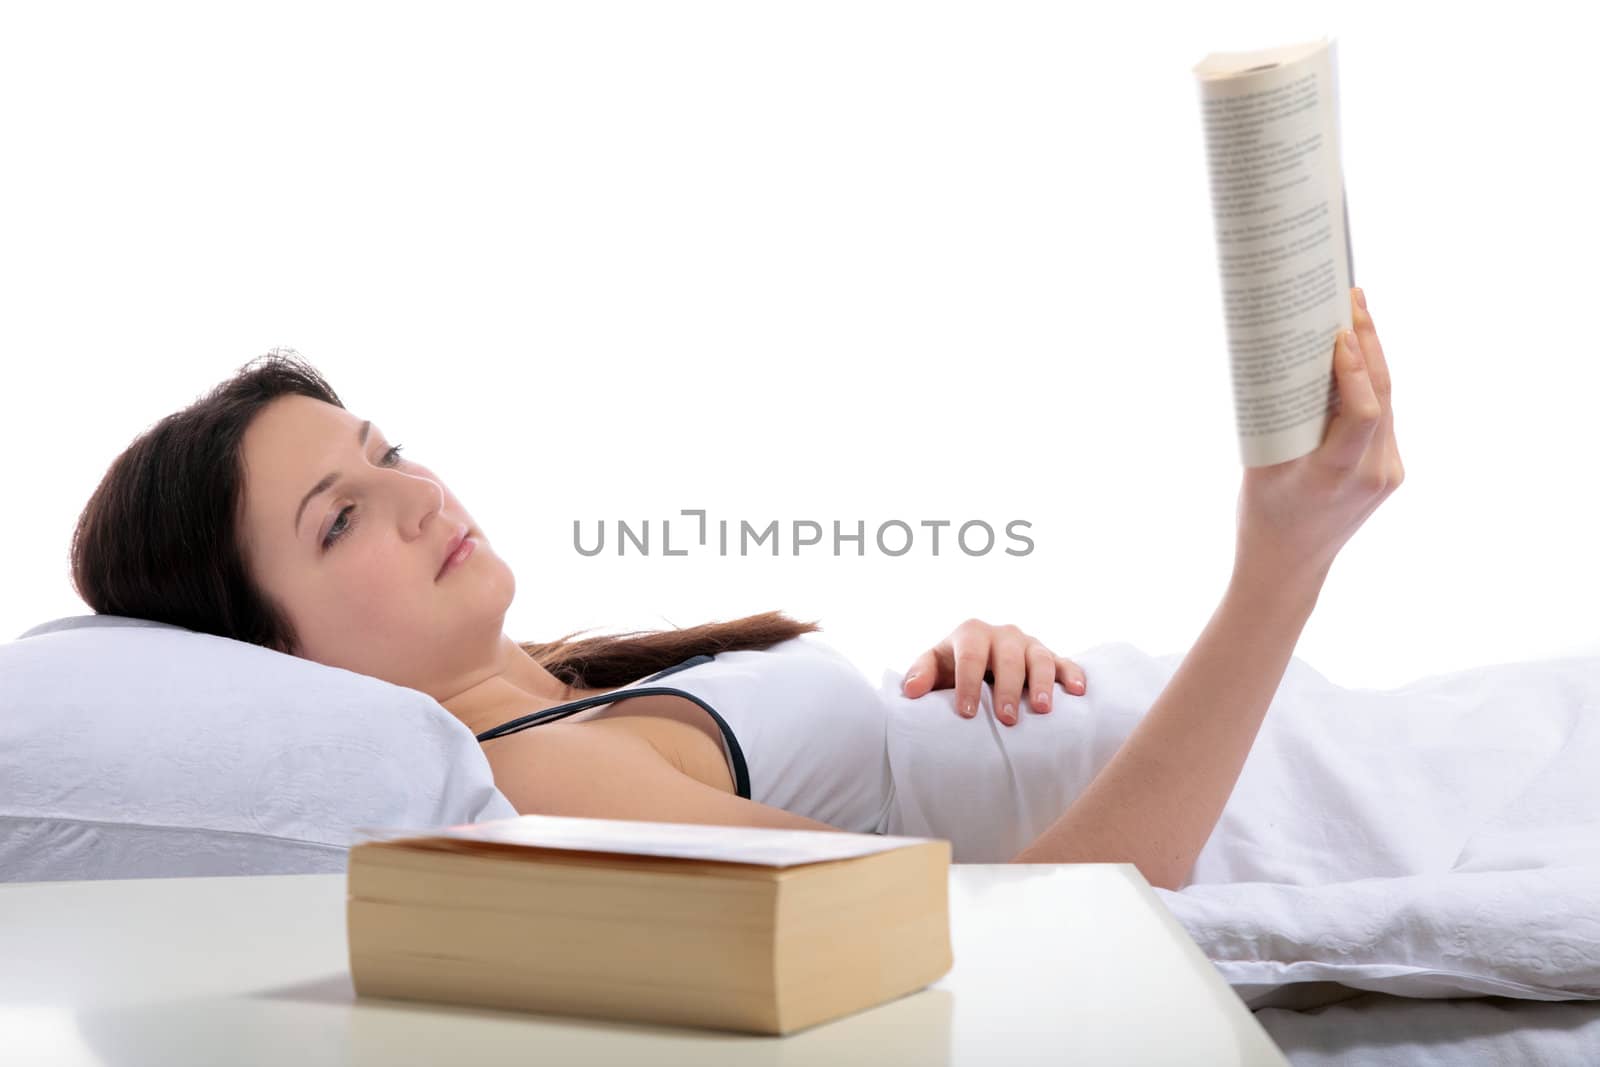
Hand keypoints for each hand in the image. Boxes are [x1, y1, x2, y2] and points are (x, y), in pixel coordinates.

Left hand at [900, 618, 1086, 725]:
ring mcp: (1029, 644)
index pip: (970, 656)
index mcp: (972, 633)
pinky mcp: (1051, 656)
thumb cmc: (954, 666)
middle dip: (1007, 688)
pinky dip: (1073, 674)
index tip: (967, 712)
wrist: (980, 659)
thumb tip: (911, 691)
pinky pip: (1066, 662)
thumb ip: (921, 673)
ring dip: (1042, 683)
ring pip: (1039, 658)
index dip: (968, 683)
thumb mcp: (934, 665)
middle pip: (1007, 658)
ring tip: (1043, 709)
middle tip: (1007, 719)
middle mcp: (1003, 634)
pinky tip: (1078, 692)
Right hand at [1234, 286, 1404, 590]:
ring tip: (1355, 316)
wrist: (1288, 568)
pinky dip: (1370, 385)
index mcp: (1336, 475)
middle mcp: (1373, 473)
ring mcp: (1388, 473)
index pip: (1364, 410)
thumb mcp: (1261, 466)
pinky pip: (1383, 418)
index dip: (1357, 367)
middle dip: (1369, 342)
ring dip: (1373, 358)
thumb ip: (1281, 418)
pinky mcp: (1390, 471)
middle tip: (1353, 300)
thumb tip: (1284, 359)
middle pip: (1383, 395)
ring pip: (1387, 402)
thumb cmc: (1262, 516)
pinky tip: (1357, 358)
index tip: (1340, 331)